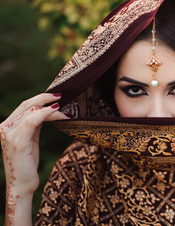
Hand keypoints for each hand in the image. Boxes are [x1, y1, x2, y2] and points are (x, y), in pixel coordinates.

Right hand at [0, 93, 67, 224]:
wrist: (21, 184)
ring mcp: (9, 136)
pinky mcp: (18, 143)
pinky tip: (57, 113)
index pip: (24, 106)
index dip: (39, 98)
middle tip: (61, 96)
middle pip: (26, 105)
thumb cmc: (27, 162)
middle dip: (45, 98)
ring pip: (31, 112)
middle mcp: (5, 129)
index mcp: (7, 126)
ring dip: (50, 109)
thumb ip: (35, 124)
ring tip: (64, 109)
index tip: (56, 96)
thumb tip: (48, 109)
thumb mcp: (31, 139)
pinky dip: (45, 115)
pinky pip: (32, 122)